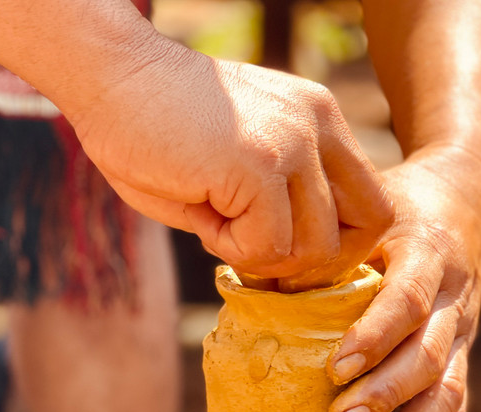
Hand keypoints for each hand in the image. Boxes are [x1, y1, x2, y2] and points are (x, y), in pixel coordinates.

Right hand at [67, 38, 390, 285]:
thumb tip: (302, 266)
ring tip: (217, 221)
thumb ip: (284, 204)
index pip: (373, 204)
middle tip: (258, 252)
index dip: (338, 244)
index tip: (287, 250)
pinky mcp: (260, 164)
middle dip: (314, 260)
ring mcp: (294, 143)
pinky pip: (267, 247)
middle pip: (365, 228)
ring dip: (262, 256)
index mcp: (322, 122)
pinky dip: (229, 249)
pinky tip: (201, 212)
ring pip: (314, 248)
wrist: (108, 74)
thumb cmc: (161, 126)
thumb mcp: (242, 164)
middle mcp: (320, 126)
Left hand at [326, 146, 480, 411]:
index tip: (336, 368)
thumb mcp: (368, 207)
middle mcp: (455, 298)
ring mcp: (465, 333)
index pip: (408, 299)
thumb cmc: (401, 203)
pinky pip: (456, 411)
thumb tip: (246, 277)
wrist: (468, 201)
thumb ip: (325, 241)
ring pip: (449, 393)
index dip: (376, 335)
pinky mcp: (464, 358)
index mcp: (428, 253)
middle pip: (430, 356)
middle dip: (386, 396)